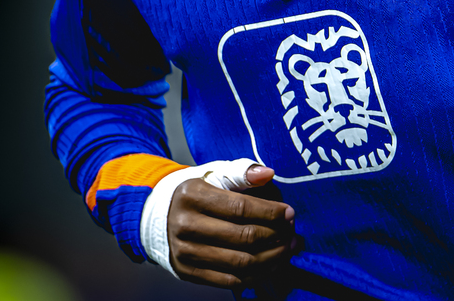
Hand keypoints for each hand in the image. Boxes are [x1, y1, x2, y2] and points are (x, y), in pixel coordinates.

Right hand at [167, 164, 295, 288]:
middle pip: (242, 237)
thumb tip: (268, 174)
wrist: (160, 215)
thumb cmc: (197, 191)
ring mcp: (185, 252)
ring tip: (288, 249)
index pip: (239, 208)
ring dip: (271, 258)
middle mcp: (186, 225)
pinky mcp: (187, 273)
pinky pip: (229, 281)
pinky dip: (255, 275)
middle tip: (293, 233)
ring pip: (239, 263)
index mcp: (192, 195)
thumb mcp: (214, 174)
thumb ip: (242, 172)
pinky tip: (270, 265)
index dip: (269, 212)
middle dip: (275, 236)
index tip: (289, 213)